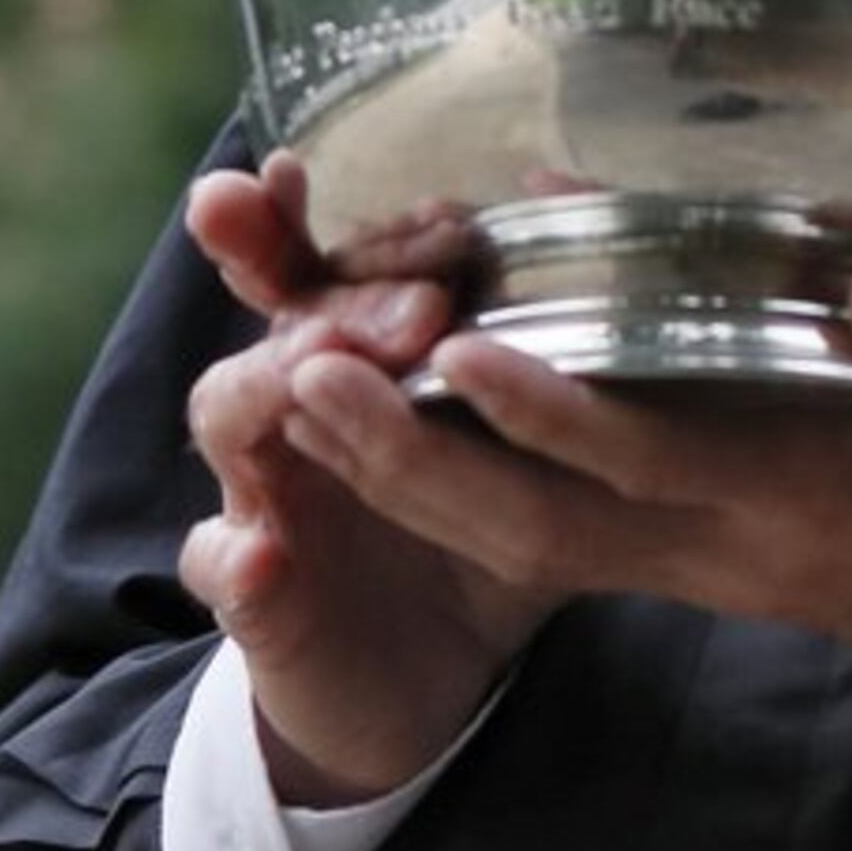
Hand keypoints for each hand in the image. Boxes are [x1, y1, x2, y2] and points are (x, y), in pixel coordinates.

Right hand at [177, 155, 557, 807]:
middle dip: (312, 284)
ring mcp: (257, 494)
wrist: (400, 688)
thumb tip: (626, 243)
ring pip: (230, 414)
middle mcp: (292, 408)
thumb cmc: (473, 540)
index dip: (297, 212)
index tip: (292, 162)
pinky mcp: (251, 596)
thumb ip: (556, 354)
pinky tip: (260, 556)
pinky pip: (225, 568)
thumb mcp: (527, 444)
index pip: (322, 260)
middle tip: (403, 301)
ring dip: (270, 385)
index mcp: (356, 358)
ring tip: (315, 370)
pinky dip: (235, 561)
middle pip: (277, 316)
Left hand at [260, 259, 851, 762]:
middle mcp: (731, 543)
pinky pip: (564, 530)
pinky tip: (406, 417)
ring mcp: (710, 555)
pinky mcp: (706, 548)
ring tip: (306, 391)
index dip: (557, 412)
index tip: (466, 351)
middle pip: (543, 519)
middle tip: (300, 381)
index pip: (659, 460)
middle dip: (416, 458)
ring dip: (414, 472)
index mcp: (809, 506)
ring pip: (531, 531)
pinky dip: (474, 479)